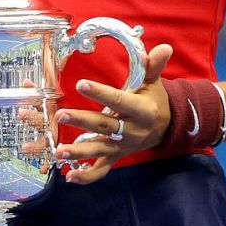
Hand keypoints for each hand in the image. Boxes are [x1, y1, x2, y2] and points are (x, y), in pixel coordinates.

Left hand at [52, 43, 174, 185]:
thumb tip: (163, 48)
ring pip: (100, 150)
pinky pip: (102, 170)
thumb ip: (153, 66)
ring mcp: (123, 147)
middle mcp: (132, 131)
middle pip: (105, 127)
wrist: (167, 127)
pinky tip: (69, 177)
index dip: (101, 93)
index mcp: (142, 111)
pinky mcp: (117, 157)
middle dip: (82, 122)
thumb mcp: (154, 83)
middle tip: (60, 116)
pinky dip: (87, 177)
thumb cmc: (154, 100)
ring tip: (58, 151)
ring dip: (79, 152)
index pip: (119, 101)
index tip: (81, 83)